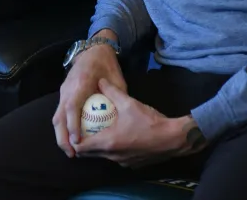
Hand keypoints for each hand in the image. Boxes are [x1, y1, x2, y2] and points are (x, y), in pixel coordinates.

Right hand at [52, 35, 126, 157]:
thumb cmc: (106, 63)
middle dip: (62, 137)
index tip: (77, 141)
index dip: (73, 125)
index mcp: (81, 83)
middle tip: (71, 153)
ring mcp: (63, 90)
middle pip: (59, 116)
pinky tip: (71, 138)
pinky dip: (63, 127)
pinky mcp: (63, 92)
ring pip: (56, 116)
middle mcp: (68, 88)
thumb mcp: (117, 79)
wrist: (93, 49)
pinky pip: (59, 112)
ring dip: (60, 134)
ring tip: (70, 150)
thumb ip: (117, 98)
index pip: (72, 107)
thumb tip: (120, 119)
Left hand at [73, 78, 207, 168]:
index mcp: (108, 143)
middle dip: (84, 144)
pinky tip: (118, 138)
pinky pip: (117, 158)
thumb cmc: (148, 120)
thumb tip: (100, 81)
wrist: (173, 138)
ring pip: (104, 156)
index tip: (73, 130)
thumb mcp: (128, 102)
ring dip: (98, 147)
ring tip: (98, 132)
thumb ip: (112, 91)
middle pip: (90, 154)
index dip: (74, 140)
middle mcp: (113, 156)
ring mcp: (123, 162)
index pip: (81, 147)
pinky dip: (113, 150)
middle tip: (83, 130)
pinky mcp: (133, 164)